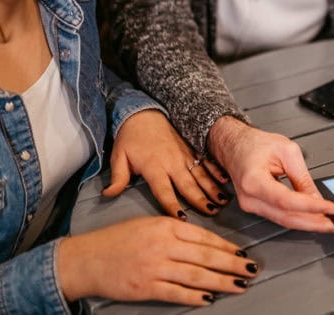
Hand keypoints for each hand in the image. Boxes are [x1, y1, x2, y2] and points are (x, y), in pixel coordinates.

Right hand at [58, 216, 256, 304]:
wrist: (87, 259)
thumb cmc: (118, 239)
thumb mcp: (149, 224)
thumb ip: (176, 230)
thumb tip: (204, 242)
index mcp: (166, 225)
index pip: (205, 237)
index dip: (227, 247)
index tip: (242, 253)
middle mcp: (163, 245)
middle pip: (206, 256)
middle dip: (232, 264)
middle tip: (251, 270)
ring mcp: (155, 267)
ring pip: (196, 275)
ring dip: (221, 282)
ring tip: (239, 285)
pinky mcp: (145, 287)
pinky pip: (176, 293)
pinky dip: (195, 296)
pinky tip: (209, 298)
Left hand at [104, 109, 226, 217]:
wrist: (143, 113)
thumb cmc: (130, 137)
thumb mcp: (118, 157)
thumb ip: (118, 178)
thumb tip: (108, 195)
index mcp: (154, 167)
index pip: (164, 192)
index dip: (173, 206)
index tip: (182, 220)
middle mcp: (172, 162)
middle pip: (188, 185)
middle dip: (201, 200)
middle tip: (213, 213)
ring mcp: (184, 155)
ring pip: (201, 175)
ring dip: (212, 188)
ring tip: (223, 201)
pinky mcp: (190, 148)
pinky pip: (205, 161)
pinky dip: (215, 170)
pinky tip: (224, 180)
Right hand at [207, 117, 333, 232]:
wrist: (234, 145)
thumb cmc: (256, 144)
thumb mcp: (286, 151)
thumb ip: (302, 177)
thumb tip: (317, 198)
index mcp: (253, 179)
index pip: (286, 200)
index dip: (310, 207)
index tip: (329, 208)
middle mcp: (249, 198)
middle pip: (286, 217)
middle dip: (313, 222)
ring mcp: (251, 205)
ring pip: (284, 220)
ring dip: (308, 223)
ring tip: (329, 222)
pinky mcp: (256, 207)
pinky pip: (280, 216)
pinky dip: (298, 218)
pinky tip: (313, 218)